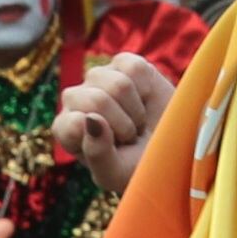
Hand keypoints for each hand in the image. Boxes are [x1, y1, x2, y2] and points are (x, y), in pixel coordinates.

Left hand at [50, 51, 171, 194]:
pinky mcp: (122, 63)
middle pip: (97, 101)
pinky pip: (134, 68)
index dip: (103, 139)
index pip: (73, 124)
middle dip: (123, 124)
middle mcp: (75, 99)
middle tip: (129, 137)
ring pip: (118, 84)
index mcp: (66, 128)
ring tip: (136, 122)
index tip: (115, 151)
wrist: (170, 150)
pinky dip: (147, 89)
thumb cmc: (137, 167)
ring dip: (135, 111)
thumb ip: (97, 154)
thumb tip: (91, 118)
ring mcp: (98, 78)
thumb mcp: (115, 174)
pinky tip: (144, 102)